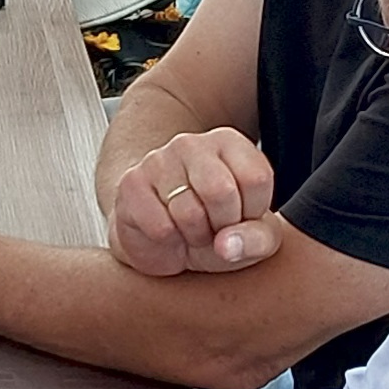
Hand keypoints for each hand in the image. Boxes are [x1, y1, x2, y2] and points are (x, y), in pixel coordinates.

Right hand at [107, 128, 281, 277]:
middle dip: (222, 226)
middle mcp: (192, 144)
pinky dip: (168, 242)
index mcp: (230, 143)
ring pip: (189, 213)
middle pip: (221, 192)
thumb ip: (257, 239)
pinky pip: (160, 227)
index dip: (252, 212)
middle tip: (214, 229)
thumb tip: (227, 244)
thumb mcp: (253, 238)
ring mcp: (158, 160)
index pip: (256, 178)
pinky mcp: (131, 184)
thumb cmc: (213, 229)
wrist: (161, 237)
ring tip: (191, 231)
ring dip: (194, 237)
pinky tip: (169, 232)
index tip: (240, 216)